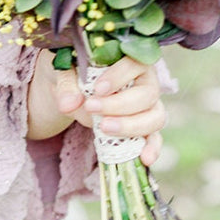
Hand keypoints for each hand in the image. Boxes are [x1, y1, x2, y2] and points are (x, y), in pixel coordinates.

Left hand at [50, 55, 167, 167]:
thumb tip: (68, 104)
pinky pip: (155, 137)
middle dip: (119, 105)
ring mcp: (148, 105)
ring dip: (131, 126)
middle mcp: (145, 81)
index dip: (119, 77)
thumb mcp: (64, 73)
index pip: (134, 64)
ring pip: (154, 117)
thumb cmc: (73, 73)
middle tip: (91, 108)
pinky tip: (144, 159)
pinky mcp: (145, 126)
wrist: (71, 89)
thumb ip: (66, 85)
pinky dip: (152, 148)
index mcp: (129, 60)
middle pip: (146, 94)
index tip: (97, 89)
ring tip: (104, 128)